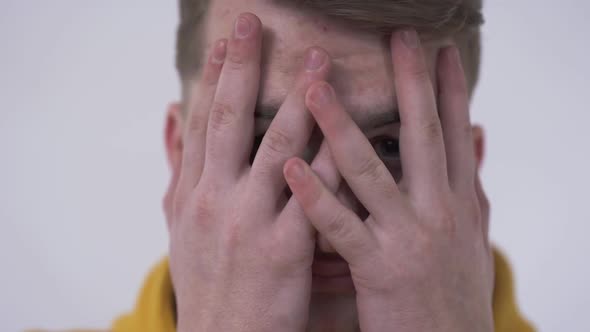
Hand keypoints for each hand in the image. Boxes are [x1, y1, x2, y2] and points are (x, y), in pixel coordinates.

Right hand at [165, 13, 337, 331]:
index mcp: (191, 194)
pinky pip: (314, 196)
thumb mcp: (178, 225)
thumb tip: (169, 117)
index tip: (226, 38)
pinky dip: (331, 162)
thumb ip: (177, 168)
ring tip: (321, 61)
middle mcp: (215, 200)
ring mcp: (248, 222)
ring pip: (276, 149)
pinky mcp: (284, 249)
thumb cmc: (206, 283)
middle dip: (242, 68)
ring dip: (299, 101)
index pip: (202, 122)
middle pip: (228, 121)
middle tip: (253, 22)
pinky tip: (350, 133)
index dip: (213, 76)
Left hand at [284, 30, 493, 331]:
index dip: (449, 89)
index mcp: (460, 204)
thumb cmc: (454, 296)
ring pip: (370, 172)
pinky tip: (292, 166)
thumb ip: (472, 186)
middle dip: (411, 83)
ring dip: (340, 126)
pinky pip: (342, 227)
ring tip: (314, 86)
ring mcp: (409, 239)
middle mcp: (439, 212)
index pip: (454, 134)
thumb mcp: (473, 239)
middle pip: (424, 136)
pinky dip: (316, 196)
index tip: (439, 50)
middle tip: (400, 36)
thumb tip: (478, 138)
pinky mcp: (381, 270)